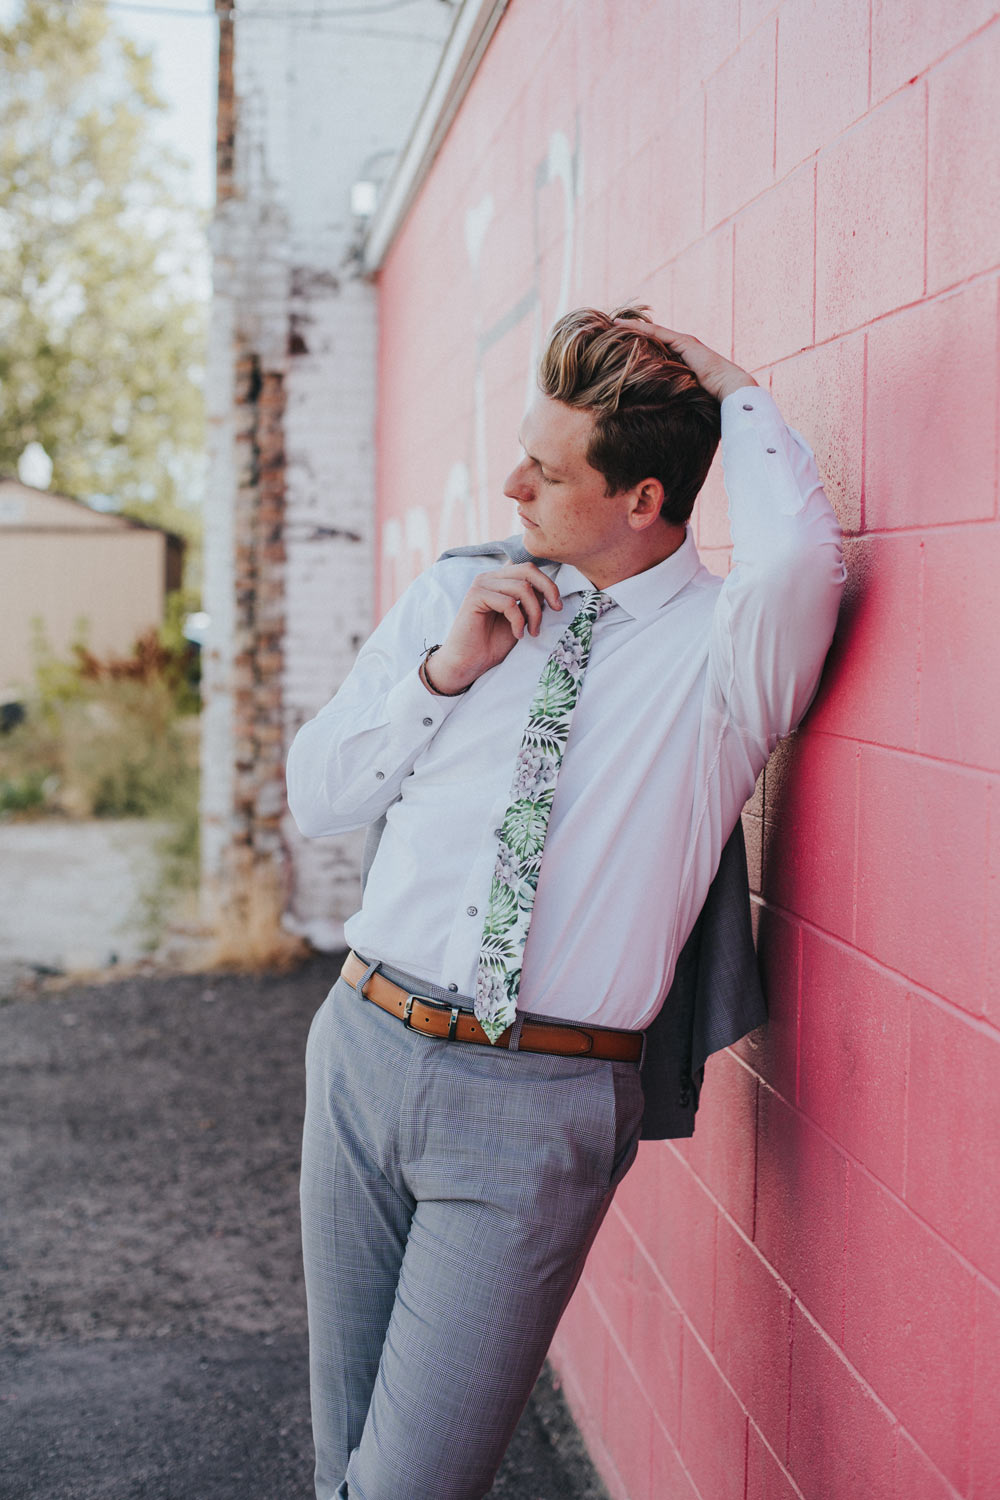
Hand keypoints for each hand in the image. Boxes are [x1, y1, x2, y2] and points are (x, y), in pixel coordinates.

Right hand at [426, 563, 563, 693]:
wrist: (469, 662)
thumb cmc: (493, 643)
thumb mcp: (521, 619)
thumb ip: (531, 602)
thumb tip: (549, 591)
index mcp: (501, 580)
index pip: (529, 568)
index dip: (548, 583)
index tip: (558, 605)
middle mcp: (490, 577)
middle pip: (528, 570)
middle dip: (548, 590)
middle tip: (556, 610)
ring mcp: (481, 584)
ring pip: (522, 588)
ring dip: (534, 612)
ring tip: (532, 631)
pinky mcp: (475, 596)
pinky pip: (509, 603)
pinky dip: (518, 621)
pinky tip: (517, 634)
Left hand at [612, 318, 757, 403]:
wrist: (732, 394)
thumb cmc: (713, 406)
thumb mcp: (684, 404)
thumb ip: (671, 406)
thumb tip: (653, 425)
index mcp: (682, 365)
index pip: (656, 354)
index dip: (638, 350)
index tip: (617, 351)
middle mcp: (683, 351)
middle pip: (653, 340)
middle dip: (632, 335)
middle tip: (610, 332)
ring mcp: (685, 344)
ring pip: (653, 333)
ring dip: (632, 327)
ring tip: (612, 323)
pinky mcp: (685, 342)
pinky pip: (657, 332)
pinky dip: (640, 328)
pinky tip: (623, 325)